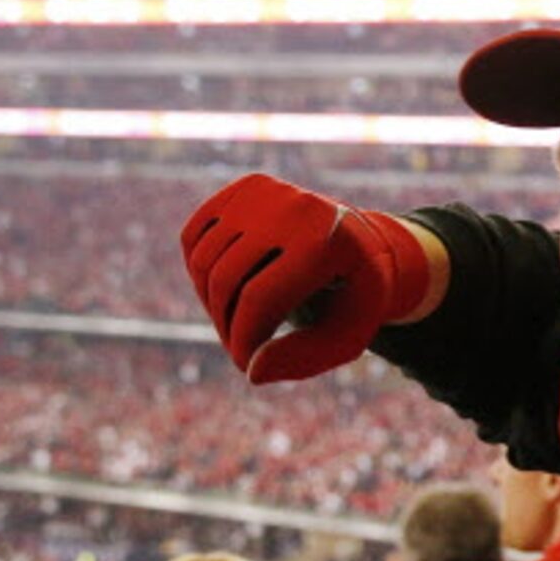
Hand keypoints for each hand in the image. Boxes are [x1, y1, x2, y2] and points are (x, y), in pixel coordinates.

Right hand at [180, 174, 432, 383]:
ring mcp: (267, 192)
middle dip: (225, 326)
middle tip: (240, 351)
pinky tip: (227, 291)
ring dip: (211, 304)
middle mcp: (293, 207)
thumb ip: (305, 358)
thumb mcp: (348, 336)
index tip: (244, 365)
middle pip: (225, 279)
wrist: (366, 244)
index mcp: (325, 242)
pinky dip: (199, 271)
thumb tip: (252, 373)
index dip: (242, 340)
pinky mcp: (246, 187)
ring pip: (204, 261)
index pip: (259, 299)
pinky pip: (194, 237)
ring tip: (237, 324)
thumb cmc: (356, 297)